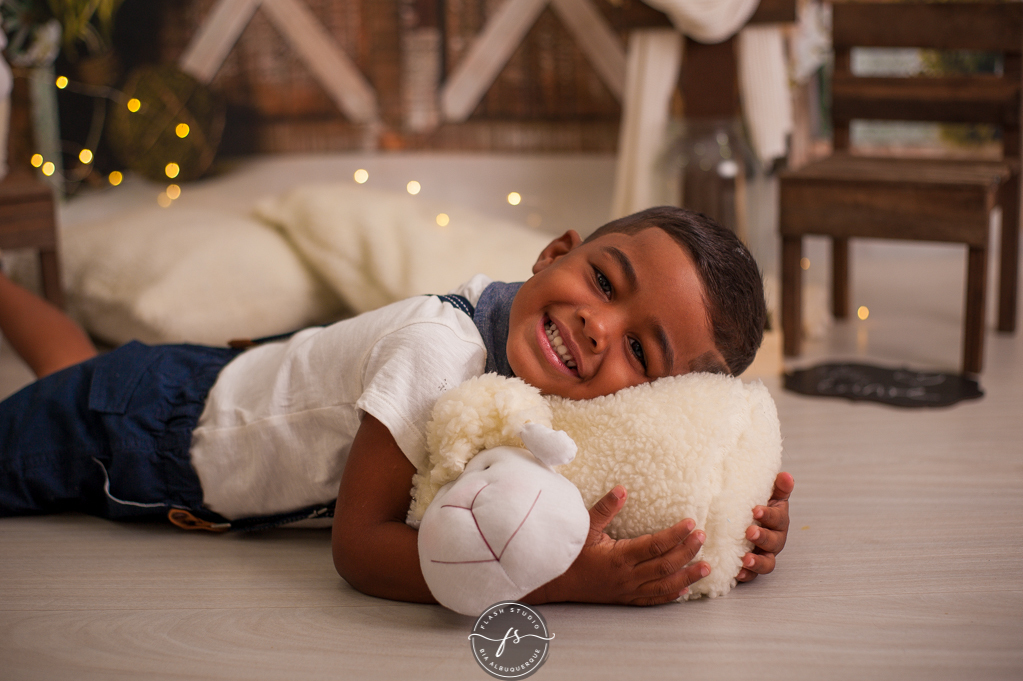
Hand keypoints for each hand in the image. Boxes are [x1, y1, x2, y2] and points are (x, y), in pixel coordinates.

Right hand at [532, 486, 707, 605]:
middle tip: (703, 537)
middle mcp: (627, 576)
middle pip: (665, 565)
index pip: (655, 545)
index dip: (675, 535)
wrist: (556, 583)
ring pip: (664, 585)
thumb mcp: (585, 527)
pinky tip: (685, 590)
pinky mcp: (626, 599)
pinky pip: (653, 599)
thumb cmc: (570, 554)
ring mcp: (628, 590)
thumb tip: (622, 489)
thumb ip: (605, 509)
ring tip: (707, 567)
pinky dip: (670, 595)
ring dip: (687, 576)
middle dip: (687, 551)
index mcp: (619, 557)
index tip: (691, 523)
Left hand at [736, 472, 792, 582]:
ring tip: (746, 559)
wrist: (744, 520)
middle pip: (774, 542)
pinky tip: (736, 573)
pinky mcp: (752, 567)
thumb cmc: (755, 505)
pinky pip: (752, 575)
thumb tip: (786, 476)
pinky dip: (746, 575)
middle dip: (763, 537)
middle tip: (749, 532)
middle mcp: (775, 539)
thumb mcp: (767, 494)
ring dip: (757, 562)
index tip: (755, 510)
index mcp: (778, 520)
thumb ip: (777, 487)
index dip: (768, 515)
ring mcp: (765, 554)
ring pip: (767, 562)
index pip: (777, 518)